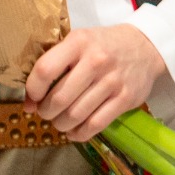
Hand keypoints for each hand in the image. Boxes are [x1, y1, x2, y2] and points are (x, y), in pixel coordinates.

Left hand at [23, 25, 167, 142]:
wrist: (145, 46)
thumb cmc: (104, 45)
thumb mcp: (80, 41)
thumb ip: (55, 63)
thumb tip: (30, 101)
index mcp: (79, 42)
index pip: (45, 70)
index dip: (33, 90)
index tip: (32, 98)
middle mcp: (96, 61)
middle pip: (59, 98)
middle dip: (46, 112)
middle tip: (46, 112)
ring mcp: (112, 81)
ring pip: (75, 115)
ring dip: (61, 124)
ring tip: (60, 120)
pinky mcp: (125, 99)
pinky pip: (94, 125)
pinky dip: (79, 133)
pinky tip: (74, 130)